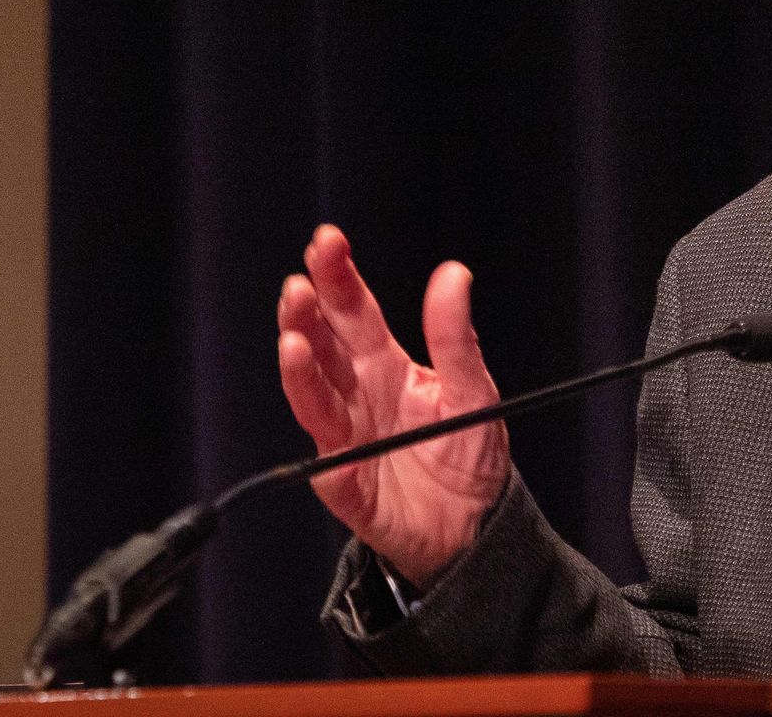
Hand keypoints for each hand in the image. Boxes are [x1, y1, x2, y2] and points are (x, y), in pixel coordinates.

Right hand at [277, 224, 509, 586]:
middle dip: (309, 307)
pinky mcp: (341, 474)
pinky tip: (301, 371)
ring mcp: (344, 431)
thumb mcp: (473, 391)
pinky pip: (322, 438)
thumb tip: (454, 273)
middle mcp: (357, 392)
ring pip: (312, 385)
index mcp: (386, 365)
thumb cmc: (470, 456)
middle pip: (324, 341)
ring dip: (300, 354)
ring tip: (296, 322)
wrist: (475, 529)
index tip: (328, 241)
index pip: (354, 311)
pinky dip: (310, 403)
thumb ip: (456, 338)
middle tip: (302, 277)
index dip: (338, 276)